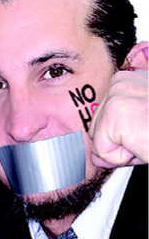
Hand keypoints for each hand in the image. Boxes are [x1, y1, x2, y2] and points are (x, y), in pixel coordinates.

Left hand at [90, 43, 147, 167]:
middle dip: (122, 142)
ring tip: (148, 137)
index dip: (127, 135)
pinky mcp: (115, 114)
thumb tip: (95, 156)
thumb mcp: (142, 128)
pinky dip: (124, 157)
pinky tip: (144, 142)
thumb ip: (117, 137)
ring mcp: (117, 96)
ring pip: (99, 141)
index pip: (106, 119)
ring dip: (125, 150)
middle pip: (98, 129)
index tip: (146, 128)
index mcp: (130, 80)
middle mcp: (121, 82)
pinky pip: (103, 152)